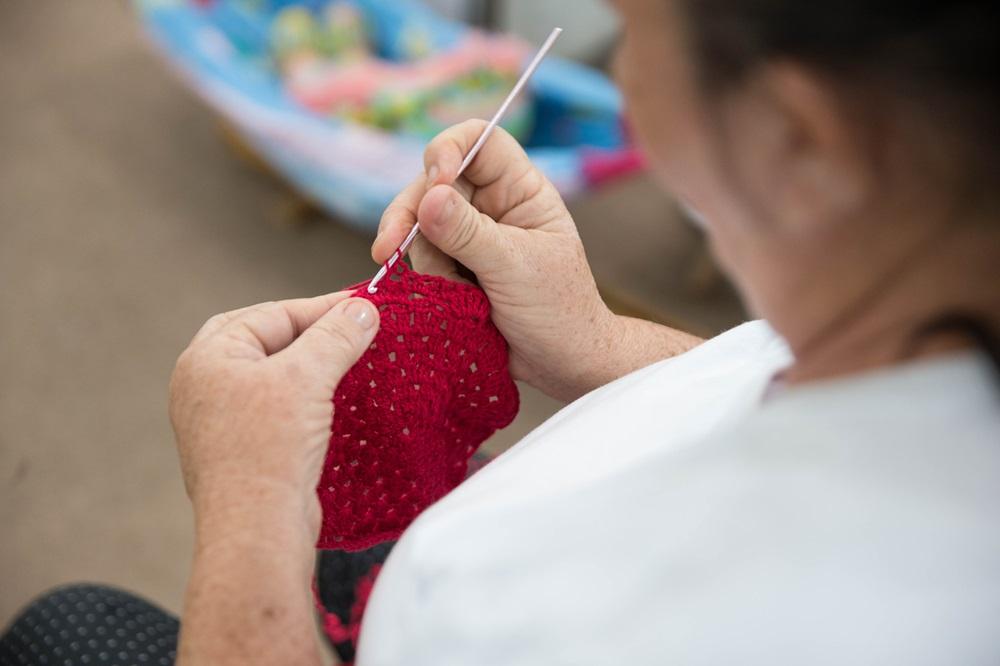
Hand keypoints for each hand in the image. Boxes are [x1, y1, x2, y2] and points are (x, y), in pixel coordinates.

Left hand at [168, 292, 379, 523]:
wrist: (257, 530)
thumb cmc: (269, 450)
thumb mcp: (307, 378)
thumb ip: (337, 336)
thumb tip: (364, 309)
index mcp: (207, 358)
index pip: (271, 314)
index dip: (321, 308)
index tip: (363, 306)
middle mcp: (204, 385)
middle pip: (265, 340)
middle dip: (309, 333)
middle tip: (351, 329)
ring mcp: (219, 420)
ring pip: (272, 375)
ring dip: (310, 367)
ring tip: (350, 363)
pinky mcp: (241, 450)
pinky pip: (275, 408)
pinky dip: (305, 398)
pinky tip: (334, 402)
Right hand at [373, 120, 620, 400]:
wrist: (561, 364)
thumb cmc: (559, 312)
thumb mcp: (515, 268)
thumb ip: (470, 233)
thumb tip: (429, 197)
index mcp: (520, 190)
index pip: (480, 141)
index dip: (449, 149)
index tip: (436, 182)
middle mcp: (492, 206)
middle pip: (434, 183)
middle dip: (412, 215)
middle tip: (388, 248)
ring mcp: (469, 237)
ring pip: (419, 226)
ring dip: (423, 259)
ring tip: (451, 292)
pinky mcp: (453, 268)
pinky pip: (420, 259)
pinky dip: (423, 279)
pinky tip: (440, 300)